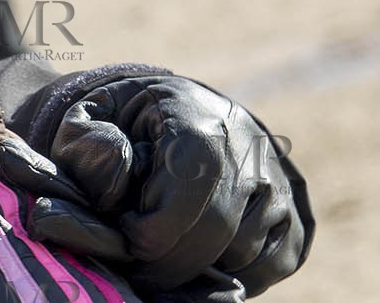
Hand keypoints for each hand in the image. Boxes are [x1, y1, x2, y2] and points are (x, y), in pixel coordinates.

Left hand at [0, 77, 308, 295]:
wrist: (167, 108)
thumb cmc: (119, 121)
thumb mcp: (86, 113)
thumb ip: (86, 143)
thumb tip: (119, 184)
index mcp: (196, 120)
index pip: (187, 196)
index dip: (151, 234)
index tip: (125, 236)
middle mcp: (249, 148)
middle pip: (219, 230)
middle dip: (170, 264)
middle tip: (138, 270)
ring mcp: (277, 180)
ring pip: (244, 252)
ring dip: (201, 264)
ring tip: (166, 248)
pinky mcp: (293, 212)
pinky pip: (273, 262)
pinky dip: (236, 272)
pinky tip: (198, 254)